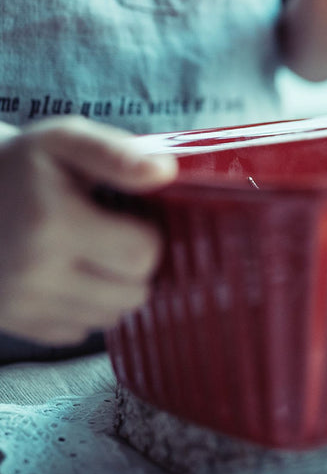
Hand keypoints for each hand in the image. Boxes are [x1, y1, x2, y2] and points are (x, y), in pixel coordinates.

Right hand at [0, 117, 176, 345]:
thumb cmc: (21, 163)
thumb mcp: (64, 140)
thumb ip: (116, 154)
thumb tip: (164, 172)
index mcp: (52, 224)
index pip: (143, 255)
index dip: (150, 236)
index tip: (133, 218)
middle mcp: (33, 273)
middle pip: (131, 294)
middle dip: (137, 266)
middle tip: (117, 237)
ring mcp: (19, 304)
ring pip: (108, 318)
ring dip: (114, 290)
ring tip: (95, 255)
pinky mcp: (10, 322)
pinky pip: (76, 333)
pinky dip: (84, 310)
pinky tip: (71, 275)